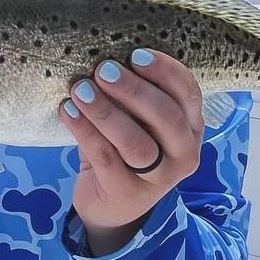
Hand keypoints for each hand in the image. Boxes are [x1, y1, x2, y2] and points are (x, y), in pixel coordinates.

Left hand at [58, 48, 203, 247]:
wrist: (110, 205)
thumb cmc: (125, 150)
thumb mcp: (138, 121)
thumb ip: (132, 96)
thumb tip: (105, 58)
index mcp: (191, 127)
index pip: (188, 93)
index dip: (165, 71)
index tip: (135, 54)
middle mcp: (184, 153)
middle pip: (166, 117)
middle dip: (133, 90)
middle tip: (103, 70)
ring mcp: (159, 178)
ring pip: (136, 142)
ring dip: (105, 112)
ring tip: (80, 90)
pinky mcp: (128, 193)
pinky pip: (105, 157)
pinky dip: (84, 131)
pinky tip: (67, 111)